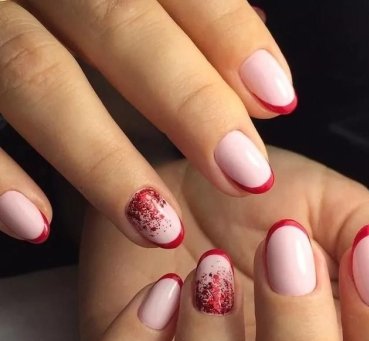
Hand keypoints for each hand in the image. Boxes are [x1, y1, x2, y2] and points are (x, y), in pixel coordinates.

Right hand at [0, 0, 292, 247]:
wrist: (8, 7)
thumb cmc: (78, 8)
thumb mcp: (134, 0)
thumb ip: (188, 21)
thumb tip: (257, 63)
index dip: (229, 38)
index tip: (279, 100)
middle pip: (118, 23)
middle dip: (189, 104)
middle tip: (245, 176)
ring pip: (36, 76)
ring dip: (103, 163)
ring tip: (160, 227)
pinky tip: (38, 223)